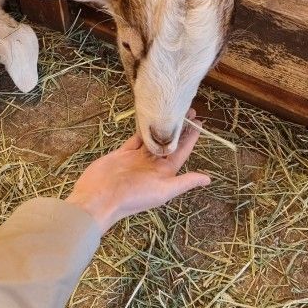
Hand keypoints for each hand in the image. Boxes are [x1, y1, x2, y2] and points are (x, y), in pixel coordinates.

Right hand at [66, 111, 209, 232]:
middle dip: (179, 127)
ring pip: (153, 137)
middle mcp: (152, 164)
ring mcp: (137, 158)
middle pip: (169, 142)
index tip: (199, 122)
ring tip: (171, 109)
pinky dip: (142, 128)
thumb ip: (184, 183)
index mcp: (164, 173)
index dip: (191, 137)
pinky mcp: (123, 153)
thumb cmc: (133, 197)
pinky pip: (135, 138)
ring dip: (162, 125)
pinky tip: (148, 117)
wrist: (99, 198)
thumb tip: (208, 180)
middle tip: (188, 110)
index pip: (182, 151)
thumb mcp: (163, 191)